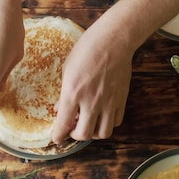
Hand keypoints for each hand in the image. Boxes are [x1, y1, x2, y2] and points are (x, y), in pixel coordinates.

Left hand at [52, 26, 132, 142]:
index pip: (63, 124)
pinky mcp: (122, 99)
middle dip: (75, 135)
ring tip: (89, 123)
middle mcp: (91, 101)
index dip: (58, 136)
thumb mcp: (67, 69)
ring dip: (93, 132)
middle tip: (72, 127)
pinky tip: (103, 115)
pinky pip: (116, 121)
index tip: (56, 138)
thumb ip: (64, 92)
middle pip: (84, 134)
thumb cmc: (87, 49)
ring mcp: (109, 102)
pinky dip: (108, 123)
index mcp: (73, 93)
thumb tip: (60, 108)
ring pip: (103, 133)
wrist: (114, 40)